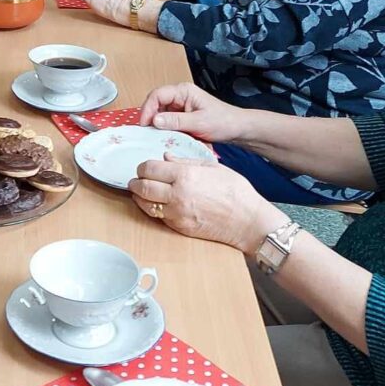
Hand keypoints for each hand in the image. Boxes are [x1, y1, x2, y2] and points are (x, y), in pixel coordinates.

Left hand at [130, 155, 279, 254]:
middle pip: (142, 188)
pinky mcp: (181, 228)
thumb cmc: (235, 191)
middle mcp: (177, 195)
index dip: (142, 167)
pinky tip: (156, 204)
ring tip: (141, 192)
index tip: (143, 167)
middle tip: (136, 179)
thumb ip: (185, 162)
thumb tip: (166, 157)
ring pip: (146, 206)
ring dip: (139, 197)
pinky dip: (152, 210)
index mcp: (184, 176)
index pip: (149, 169)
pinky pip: (159, 218)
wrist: (249, 221)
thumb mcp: (211, 167)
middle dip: (135, 182)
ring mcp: (178, 214)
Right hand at [138, 81, 246, 143]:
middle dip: (151, 117)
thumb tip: (154, 120)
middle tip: (147, 133)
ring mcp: (181, 106)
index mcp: (184, 91)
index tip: (144, 124)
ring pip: (161, 114)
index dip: (147, 109)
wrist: (238, 129)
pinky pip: (169, 122)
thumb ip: (176, 121)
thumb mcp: (199, 122)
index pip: (157, 95)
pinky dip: (166, 130)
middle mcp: (180, 96)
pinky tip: (167, 138)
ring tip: (156, 137)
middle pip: (157, 104)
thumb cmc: (223, 122)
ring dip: (159, 125)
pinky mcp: (183, 117)